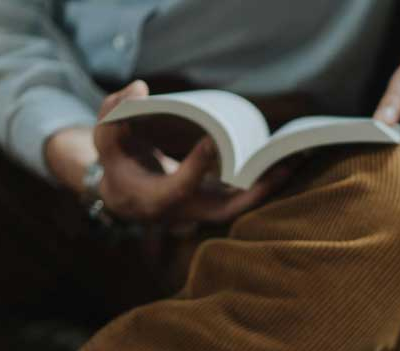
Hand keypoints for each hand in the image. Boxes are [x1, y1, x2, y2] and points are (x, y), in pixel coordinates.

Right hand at [93, 80, 291, 224]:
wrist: (125, 197)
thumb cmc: (118, 164)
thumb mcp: (107, 138)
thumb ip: (115, 112)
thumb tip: (140, 88)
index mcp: (156, 199)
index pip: (181, 185)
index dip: (197, 165)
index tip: (213, 141)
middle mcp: (184, 212)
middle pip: (224, 210)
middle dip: (254, 192)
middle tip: (278, 166)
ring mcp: (203, 212)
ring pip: (240, 208)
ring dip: (268, 188)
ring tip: (292, 160)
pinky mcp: (215, 206)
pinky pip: (244, 199)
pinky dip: (265, 185)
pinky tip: (285, 162)